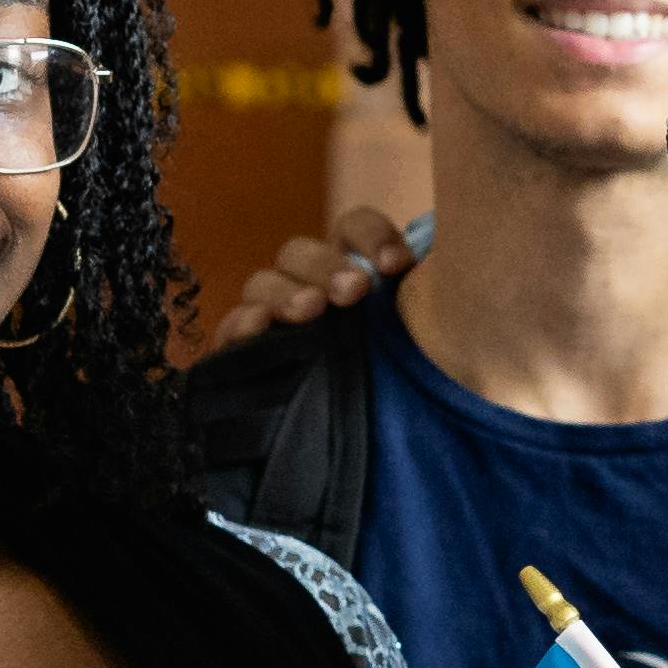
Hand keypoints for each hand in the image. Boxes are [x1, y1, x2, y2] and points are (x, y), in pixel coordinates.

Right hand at [175, 210, 423, 369]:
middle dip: (326, 265)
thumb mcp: (430, 335)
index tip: (399, 265)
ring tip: (312, 310)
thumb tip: (436, 257)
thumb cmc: (411, 379)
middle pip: (300, 252)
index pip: (353, 228)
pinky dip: (241, 325)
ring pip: (263, 284)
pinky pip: (231, 330)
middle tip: (355, 291)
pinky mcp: (246, 356)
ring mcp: (274, 319)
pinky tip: (259, 329)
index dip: (371, 235)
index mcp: (352, 267)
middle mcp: (308, 286)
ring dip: (286, 292)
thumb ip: (432, 295)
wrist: (388, 438)